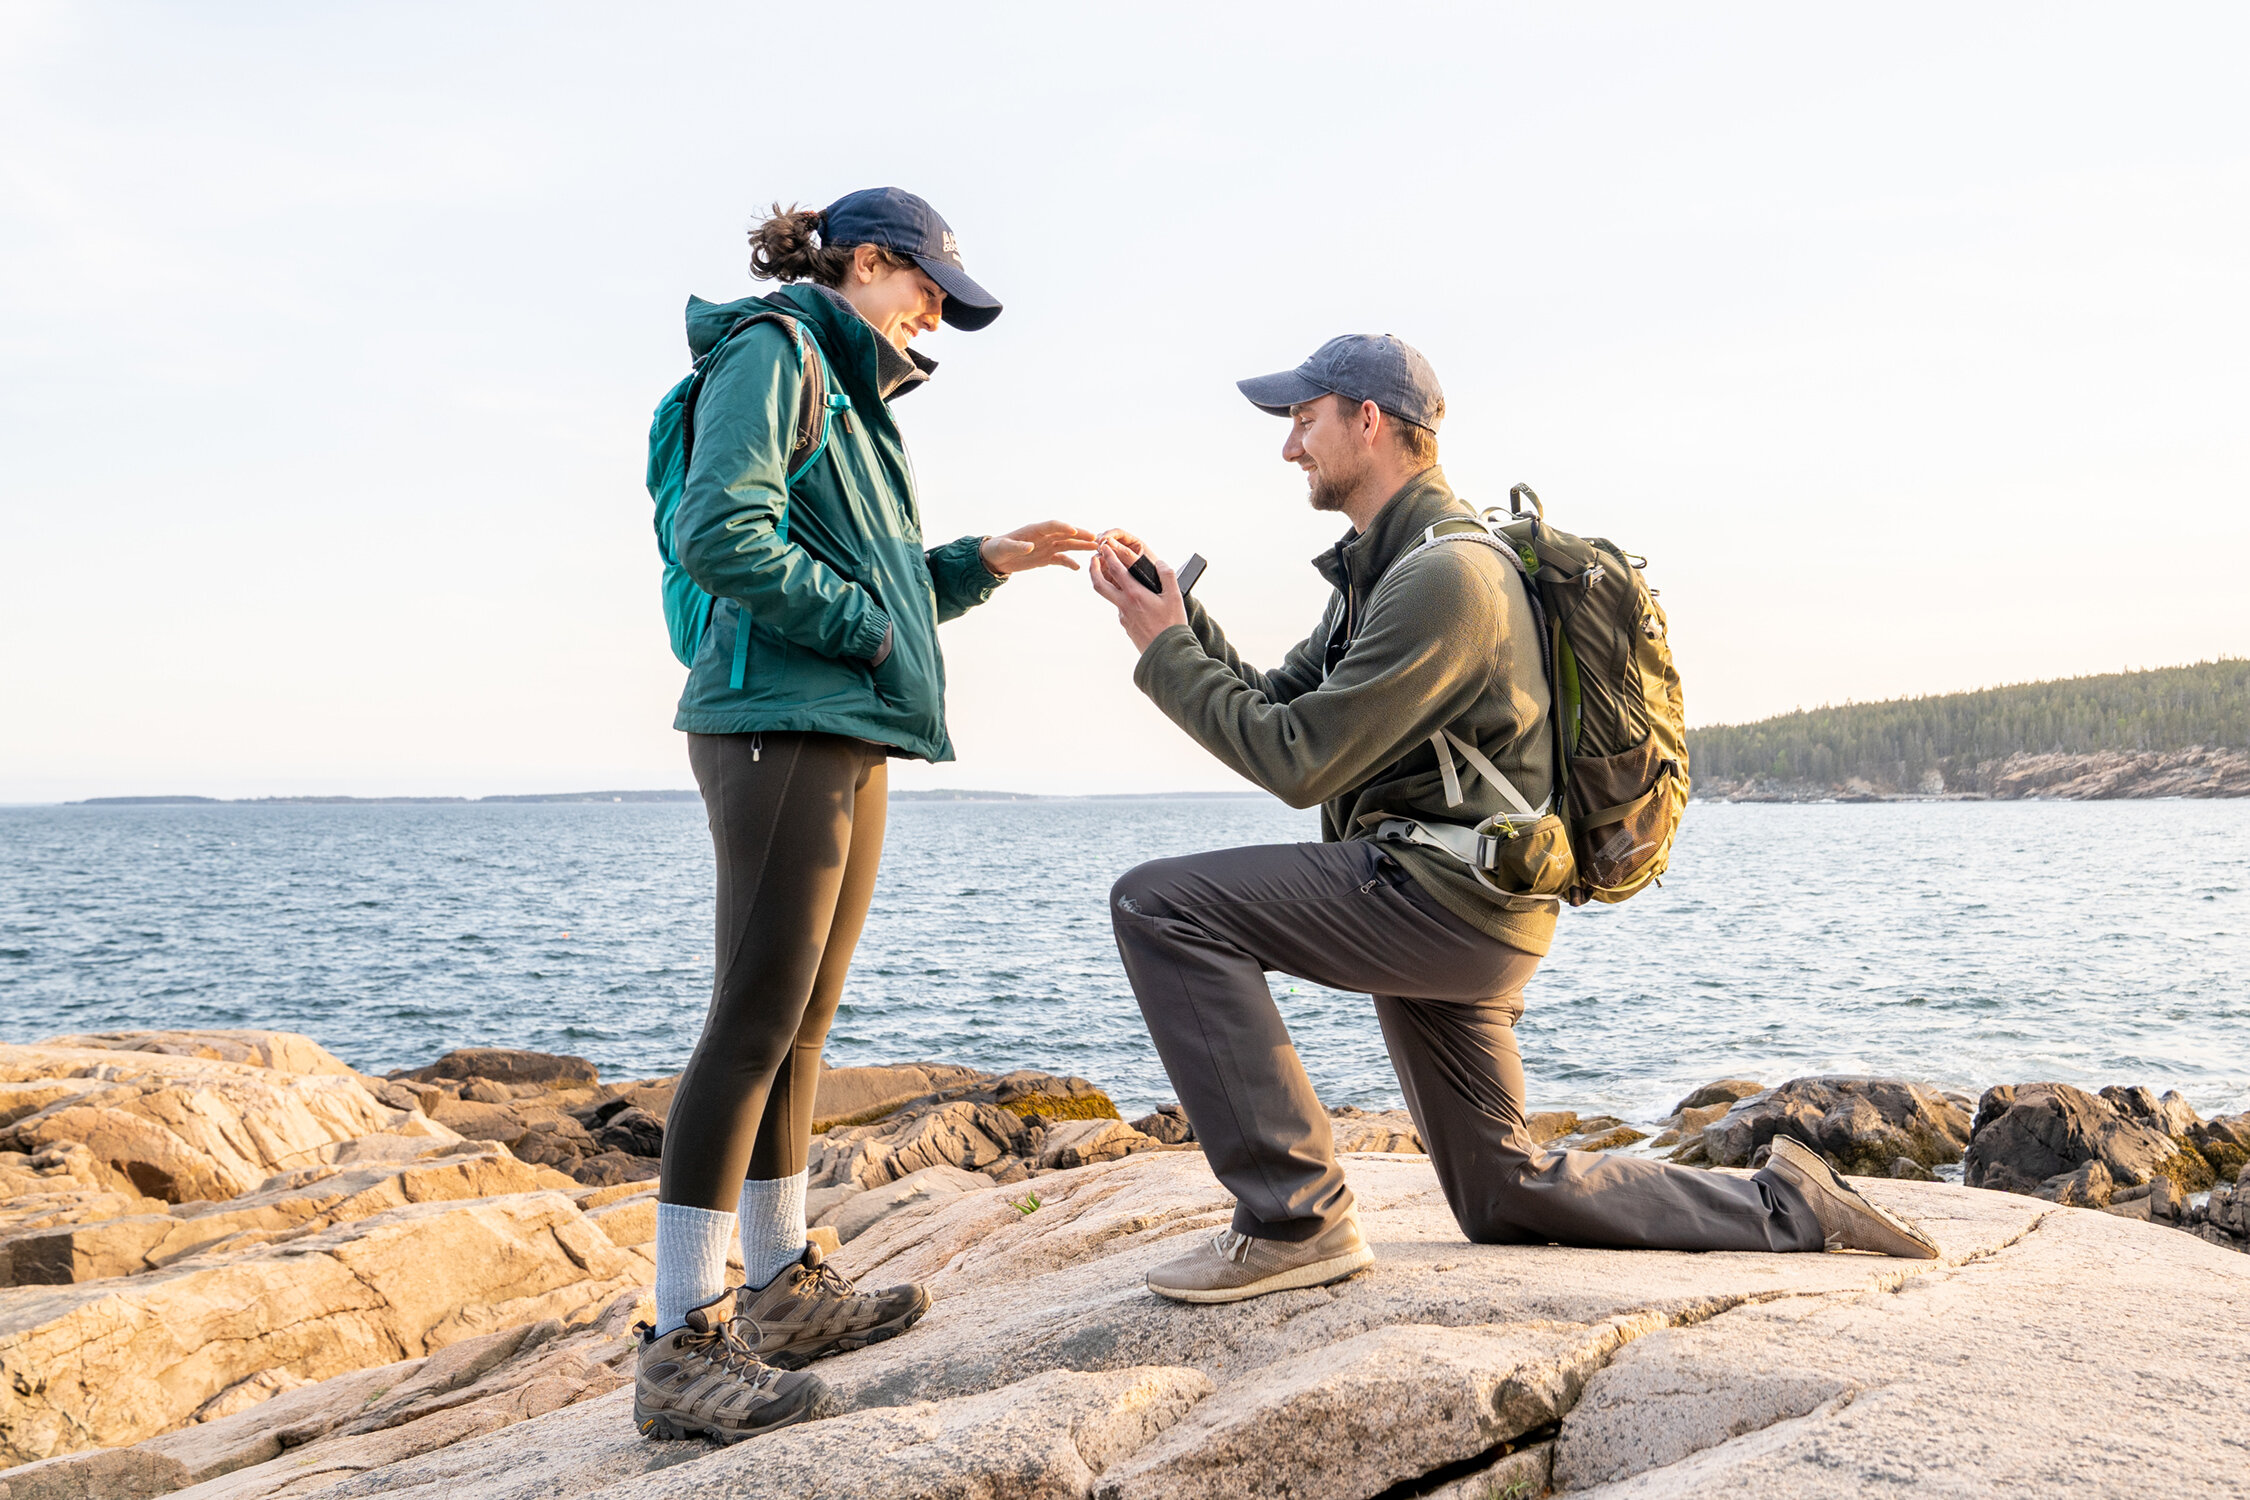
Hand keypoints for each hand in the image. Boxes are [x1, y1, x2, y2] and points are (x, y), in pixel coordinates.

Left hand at [980, 520, 1100, 574]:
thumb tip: (1030, 547)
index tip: (1074, 531)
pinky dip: (1069, 563)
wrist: (995, 558)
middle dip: (1080, 535)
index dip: (1063, 527)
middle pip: (1065, 534)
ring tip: (1094, 548)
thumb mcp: (1004, 547)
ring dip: (1080, 546)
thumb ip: (1017, 546)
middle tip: (1095, 539)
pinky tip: (1078, 568)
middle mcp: (1043, 537)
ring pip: (1067, 545)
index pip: (1052, 525)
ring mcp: (1046, 547)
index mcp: (1034, 530)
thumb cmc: (997, 548)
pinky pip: (1060, 559)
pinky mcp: (1045, 558)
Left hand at [1087, 534, 1189, 653]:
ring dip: (1108, 583)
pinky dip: (1122, 598)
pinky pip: (1121, 608)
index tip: (1104, 547)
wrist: (1166, 653)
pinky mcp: (1126, 626)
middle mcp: (1124, 605)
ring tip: (1112, 574)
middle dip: (1094, 569)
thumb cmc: (1172, 625)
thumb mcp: (1175, 597)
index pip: (1116, 570)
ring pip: (1111, 597)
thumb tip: (1160, 563)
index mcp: (1135, 595)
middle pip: (1099, 584)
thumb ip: (1167, 576)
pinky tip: (1133, 598)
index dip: (1109, 556)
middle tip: (1094, 559)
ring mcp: (1123, 617)